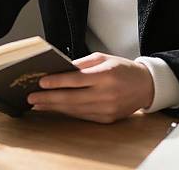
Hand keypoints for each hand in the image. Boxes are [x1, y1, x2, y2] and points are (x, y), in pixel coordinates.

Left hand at [27, 52, 153, 123]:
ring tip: (39, 103)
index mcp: (106, 75)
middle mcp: (106, 93)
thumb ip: (82, 64)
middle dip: (49, 98)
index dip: (57, 81)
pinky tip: (56, 108)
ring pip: (74, 109)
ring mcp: (106, 109)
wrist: (145, 86)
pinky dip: (67, 112)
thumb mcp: (104, 58)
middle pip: (71, 97)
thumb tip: (61, 70)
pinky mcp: (106, 119)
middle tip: (32, 96)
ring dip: (54, 107)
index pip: (76, 79)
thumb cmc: (123, 69)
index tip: (41, 81)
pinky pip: (82, 116)